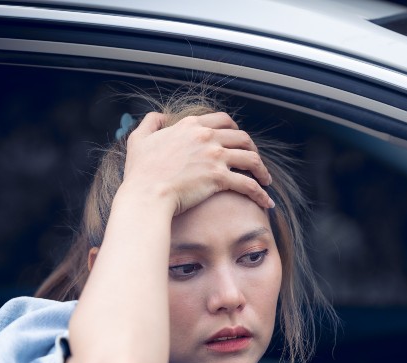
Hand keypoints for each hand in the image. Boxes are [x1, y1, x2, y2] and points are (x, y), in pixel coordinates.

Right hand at [121, 111, 273, 214]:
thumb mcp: (139, 139)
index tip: (237, 140)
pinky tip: (266, 202)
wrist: (146, 194)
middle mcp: (206, 137)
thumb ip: (150, 123)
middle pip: (242, 137)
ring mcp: (215, 156)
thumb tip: (159, 116)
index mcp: (190, 126)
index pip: (222, 120)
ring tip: (265, 180)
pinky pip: (249, 184)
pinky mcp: (220, 178)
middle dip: (252, 148)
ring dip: (262, 169)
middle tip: (254, 160)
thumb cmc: (140, 172)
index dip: (234, 129)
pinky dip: (261, 193)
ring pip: (251, 158)